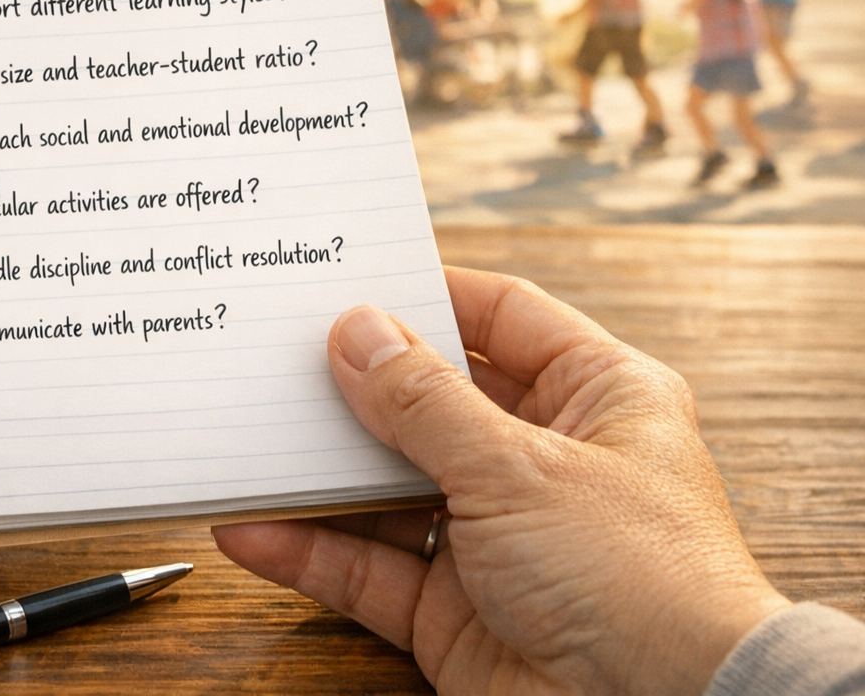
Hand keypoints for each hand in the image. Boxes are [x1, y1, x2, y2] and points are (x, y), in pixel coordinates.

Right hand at [214, 267, 788, 695]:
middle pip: (431, 402)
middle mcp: (546, 461)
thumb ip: (424, 401)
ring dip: (320, 472)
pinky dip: (310, 550)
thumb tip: (356, 331)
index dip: (428, 295)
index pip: (503, 317)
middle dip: (355, 386)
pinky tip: (251, 529)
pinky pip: (369, 567)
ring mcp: (497, 537)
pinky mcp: (455, 609)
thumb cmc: (643, 582)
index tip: (351, 278)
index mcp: (598, 398)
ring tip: (246, 436)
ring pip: (389, 487)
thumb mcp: (520, 467)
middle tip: (276, 354)